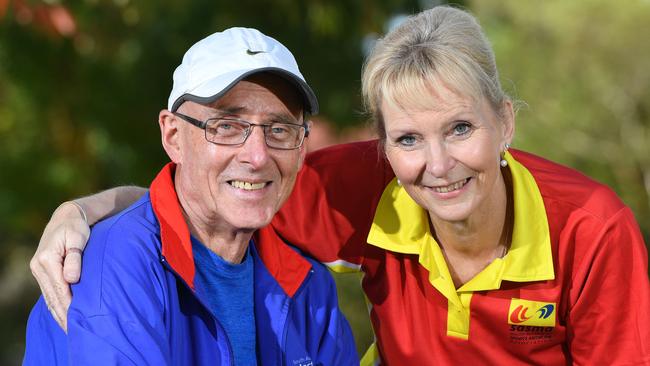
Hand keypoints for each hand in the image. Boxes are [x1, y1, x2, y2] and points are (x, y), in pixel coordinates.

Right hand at [30, 201, 89, 331]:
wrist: (67, 218)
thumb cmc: (76, 228)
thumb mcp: (78, 239)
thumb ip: (75, 259)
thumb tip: (72, 279)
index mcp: (47, 259)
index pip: (59, 288)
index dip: (68, 305)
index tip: (76, 319)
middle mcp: (38, 267)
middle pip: (52, 296)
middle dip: (62, 315)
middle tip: (74, 332)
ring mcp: (38, 270)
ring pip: (48, 297)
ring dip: (58, 313)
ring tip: (68, 329)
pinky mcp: (42, 272)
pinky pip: (48, 293)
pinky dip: (55, 305)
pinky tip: (61, 316)